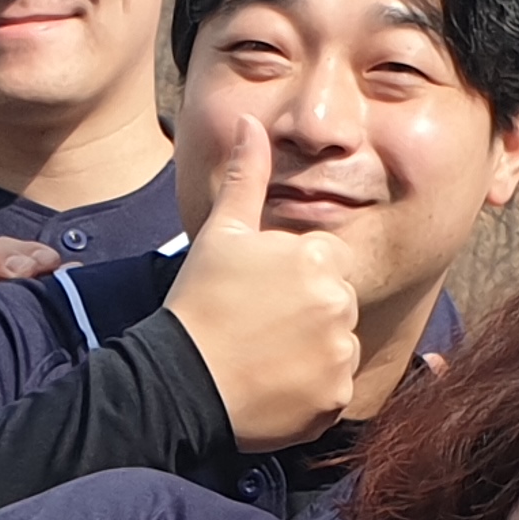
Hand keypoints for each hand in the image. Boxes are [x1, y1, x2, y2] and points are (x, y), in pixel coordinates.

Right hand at [160, 121, 357, 450]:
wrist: (179, 380)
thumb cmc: (199, 302)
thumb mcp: (221, 233)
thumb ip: (246, 177)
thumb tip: (249, 123)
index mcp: (317, 256)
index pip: (330, 261)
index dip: (295, 276)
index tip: (261, 295)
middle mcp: (338, 301)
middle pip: (337, 304)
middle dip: (307, 314)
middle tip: (259, 328)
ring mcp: (339, 352)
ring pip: (338, 347)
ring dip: (311, 353)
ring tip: (264, 357)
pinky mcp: (335, 396)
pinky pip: (335, 389)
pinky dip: (311, 392)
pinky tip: (273, 386)